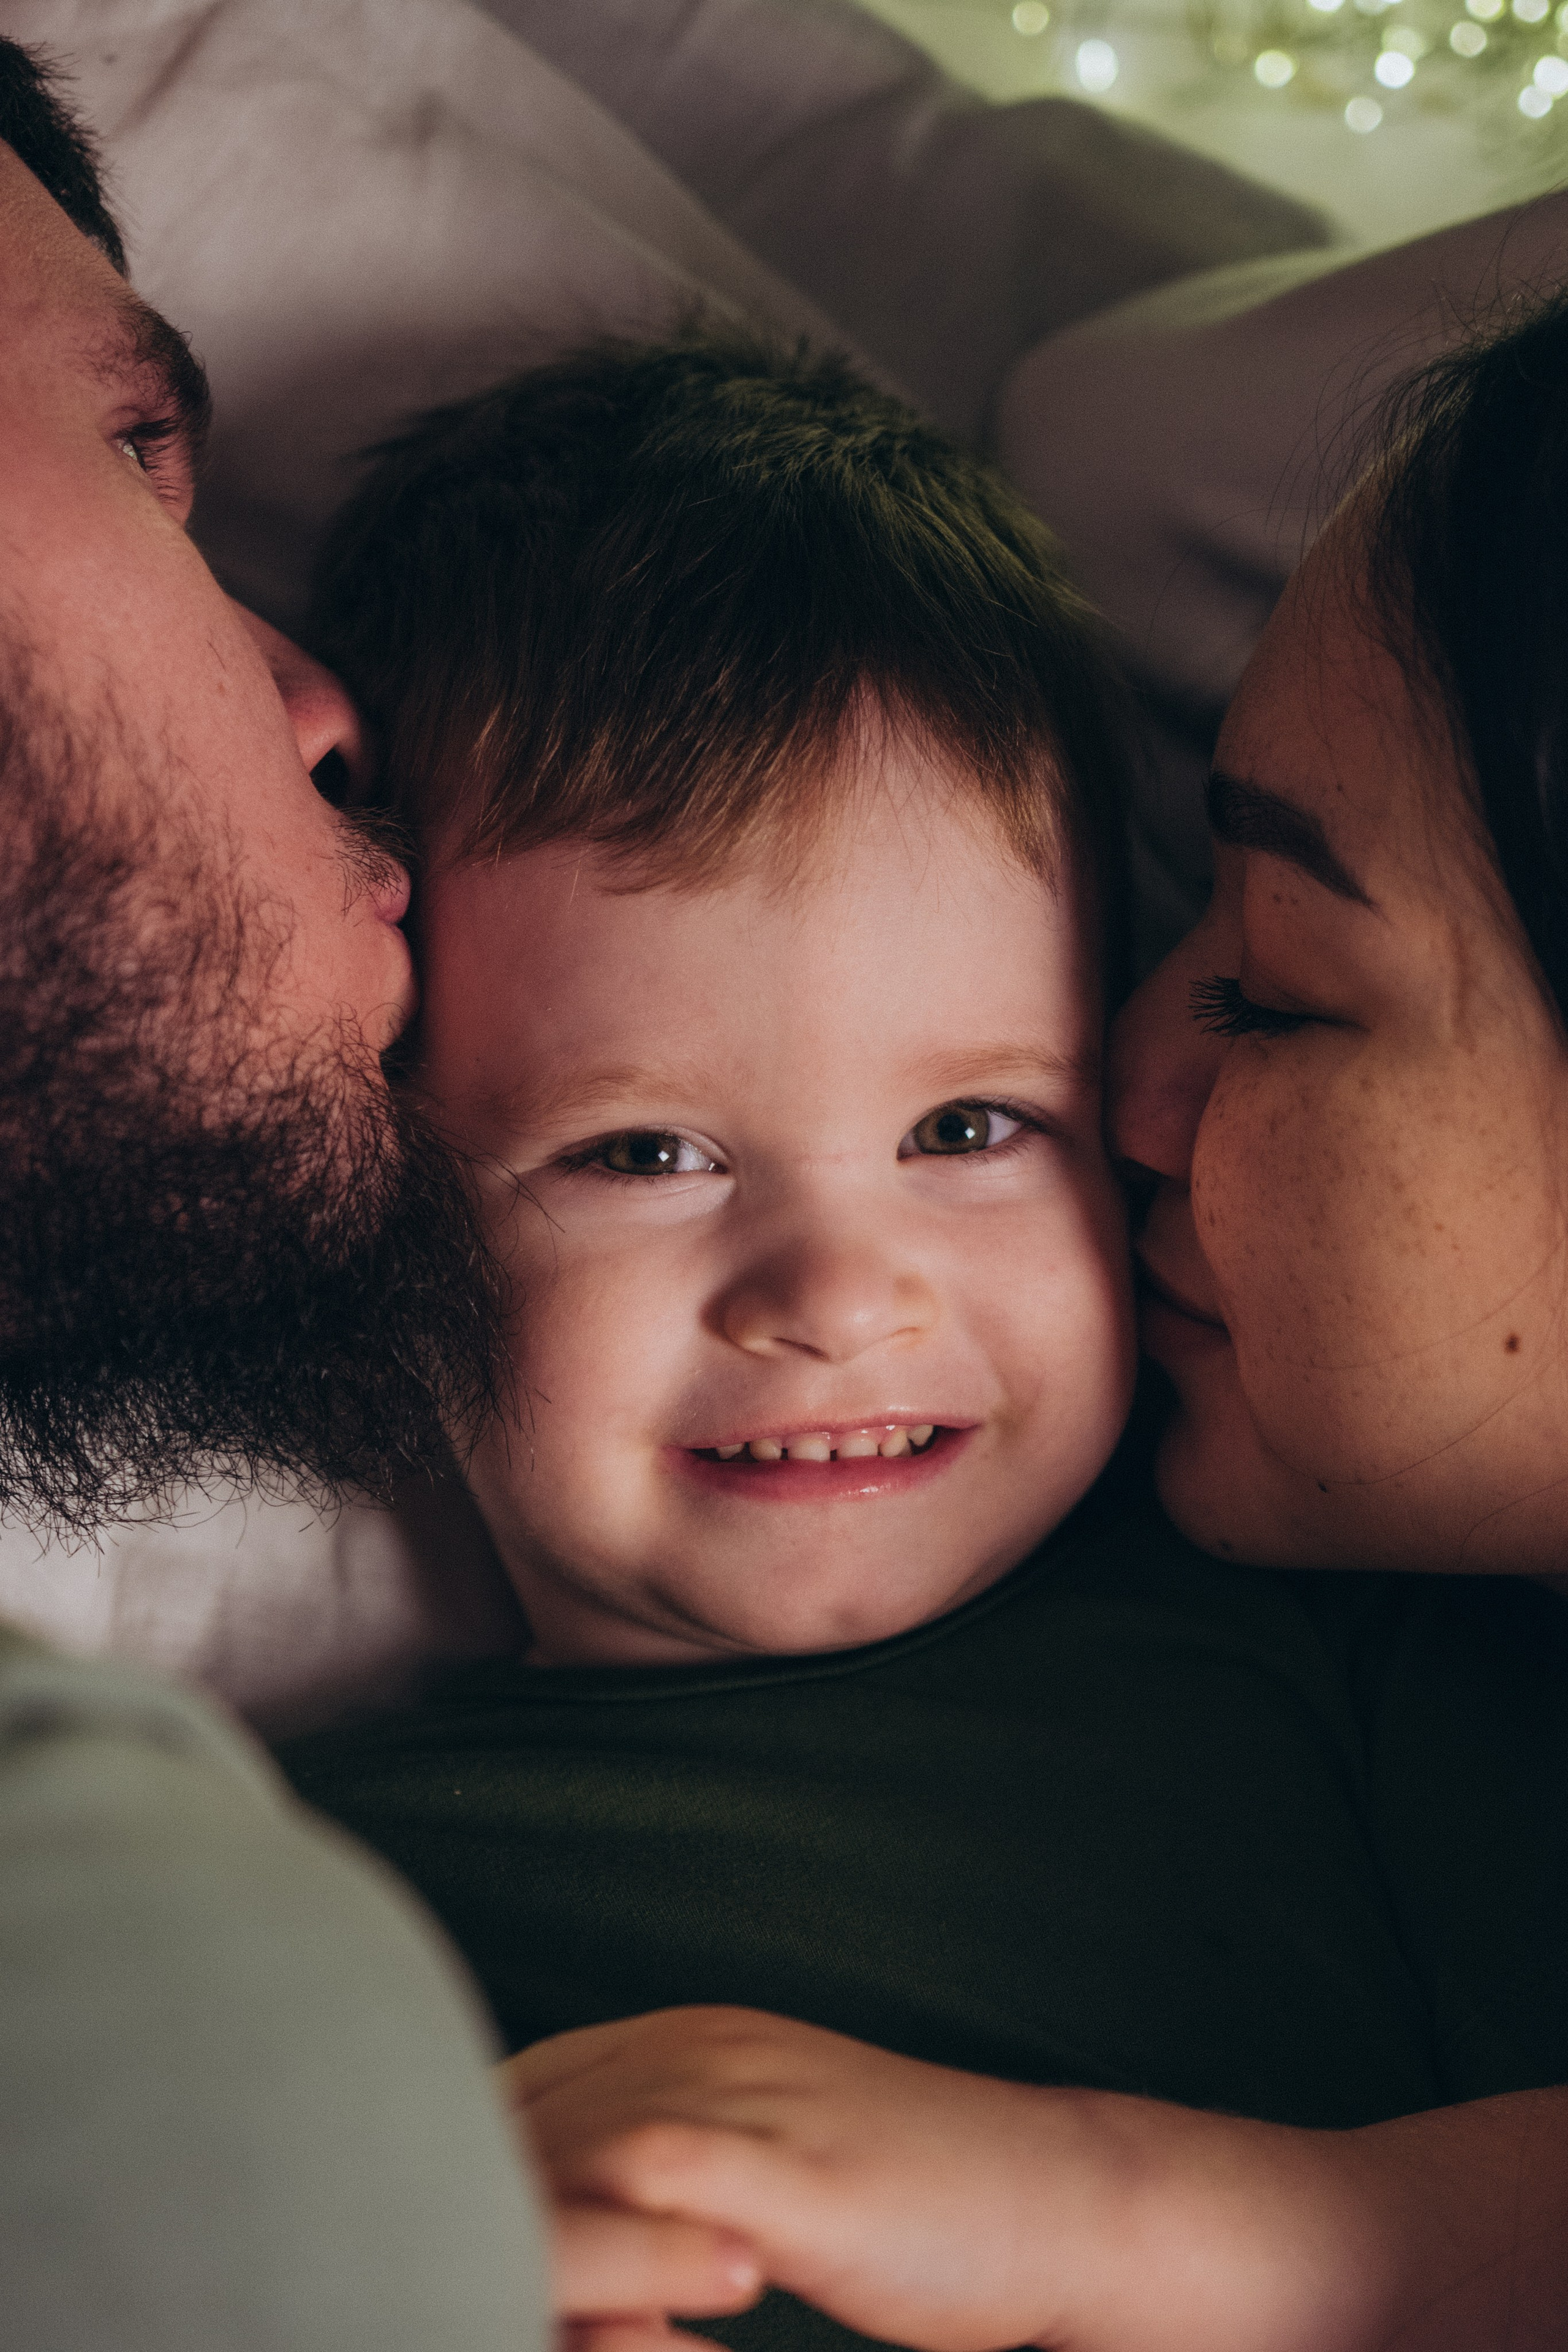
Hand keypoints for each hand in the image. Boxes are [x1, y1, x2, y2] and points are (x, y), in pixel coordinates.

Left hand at [504, 2006, 1389, 2351]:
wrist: (1053, 2195)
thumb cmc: (905, 2202)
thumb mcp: (755, 2168)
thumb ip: (657, 2187)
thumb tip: (564, 2268)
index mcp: (683, 2040)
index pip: (517, 2092)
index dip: (466, 2176)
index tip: (451, 2253)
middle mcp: (696, 2048)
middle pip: (518, 2126)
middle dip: (479, 2223)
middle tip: (482, 2306)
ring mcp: (743, 2100)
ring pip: (561, 2157)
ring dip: (526, 2258)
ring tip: (554, 2334)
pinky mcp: (790, 2171)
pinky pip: (646, 2189)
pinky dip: (601, 2257)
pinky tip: (620, 2335)